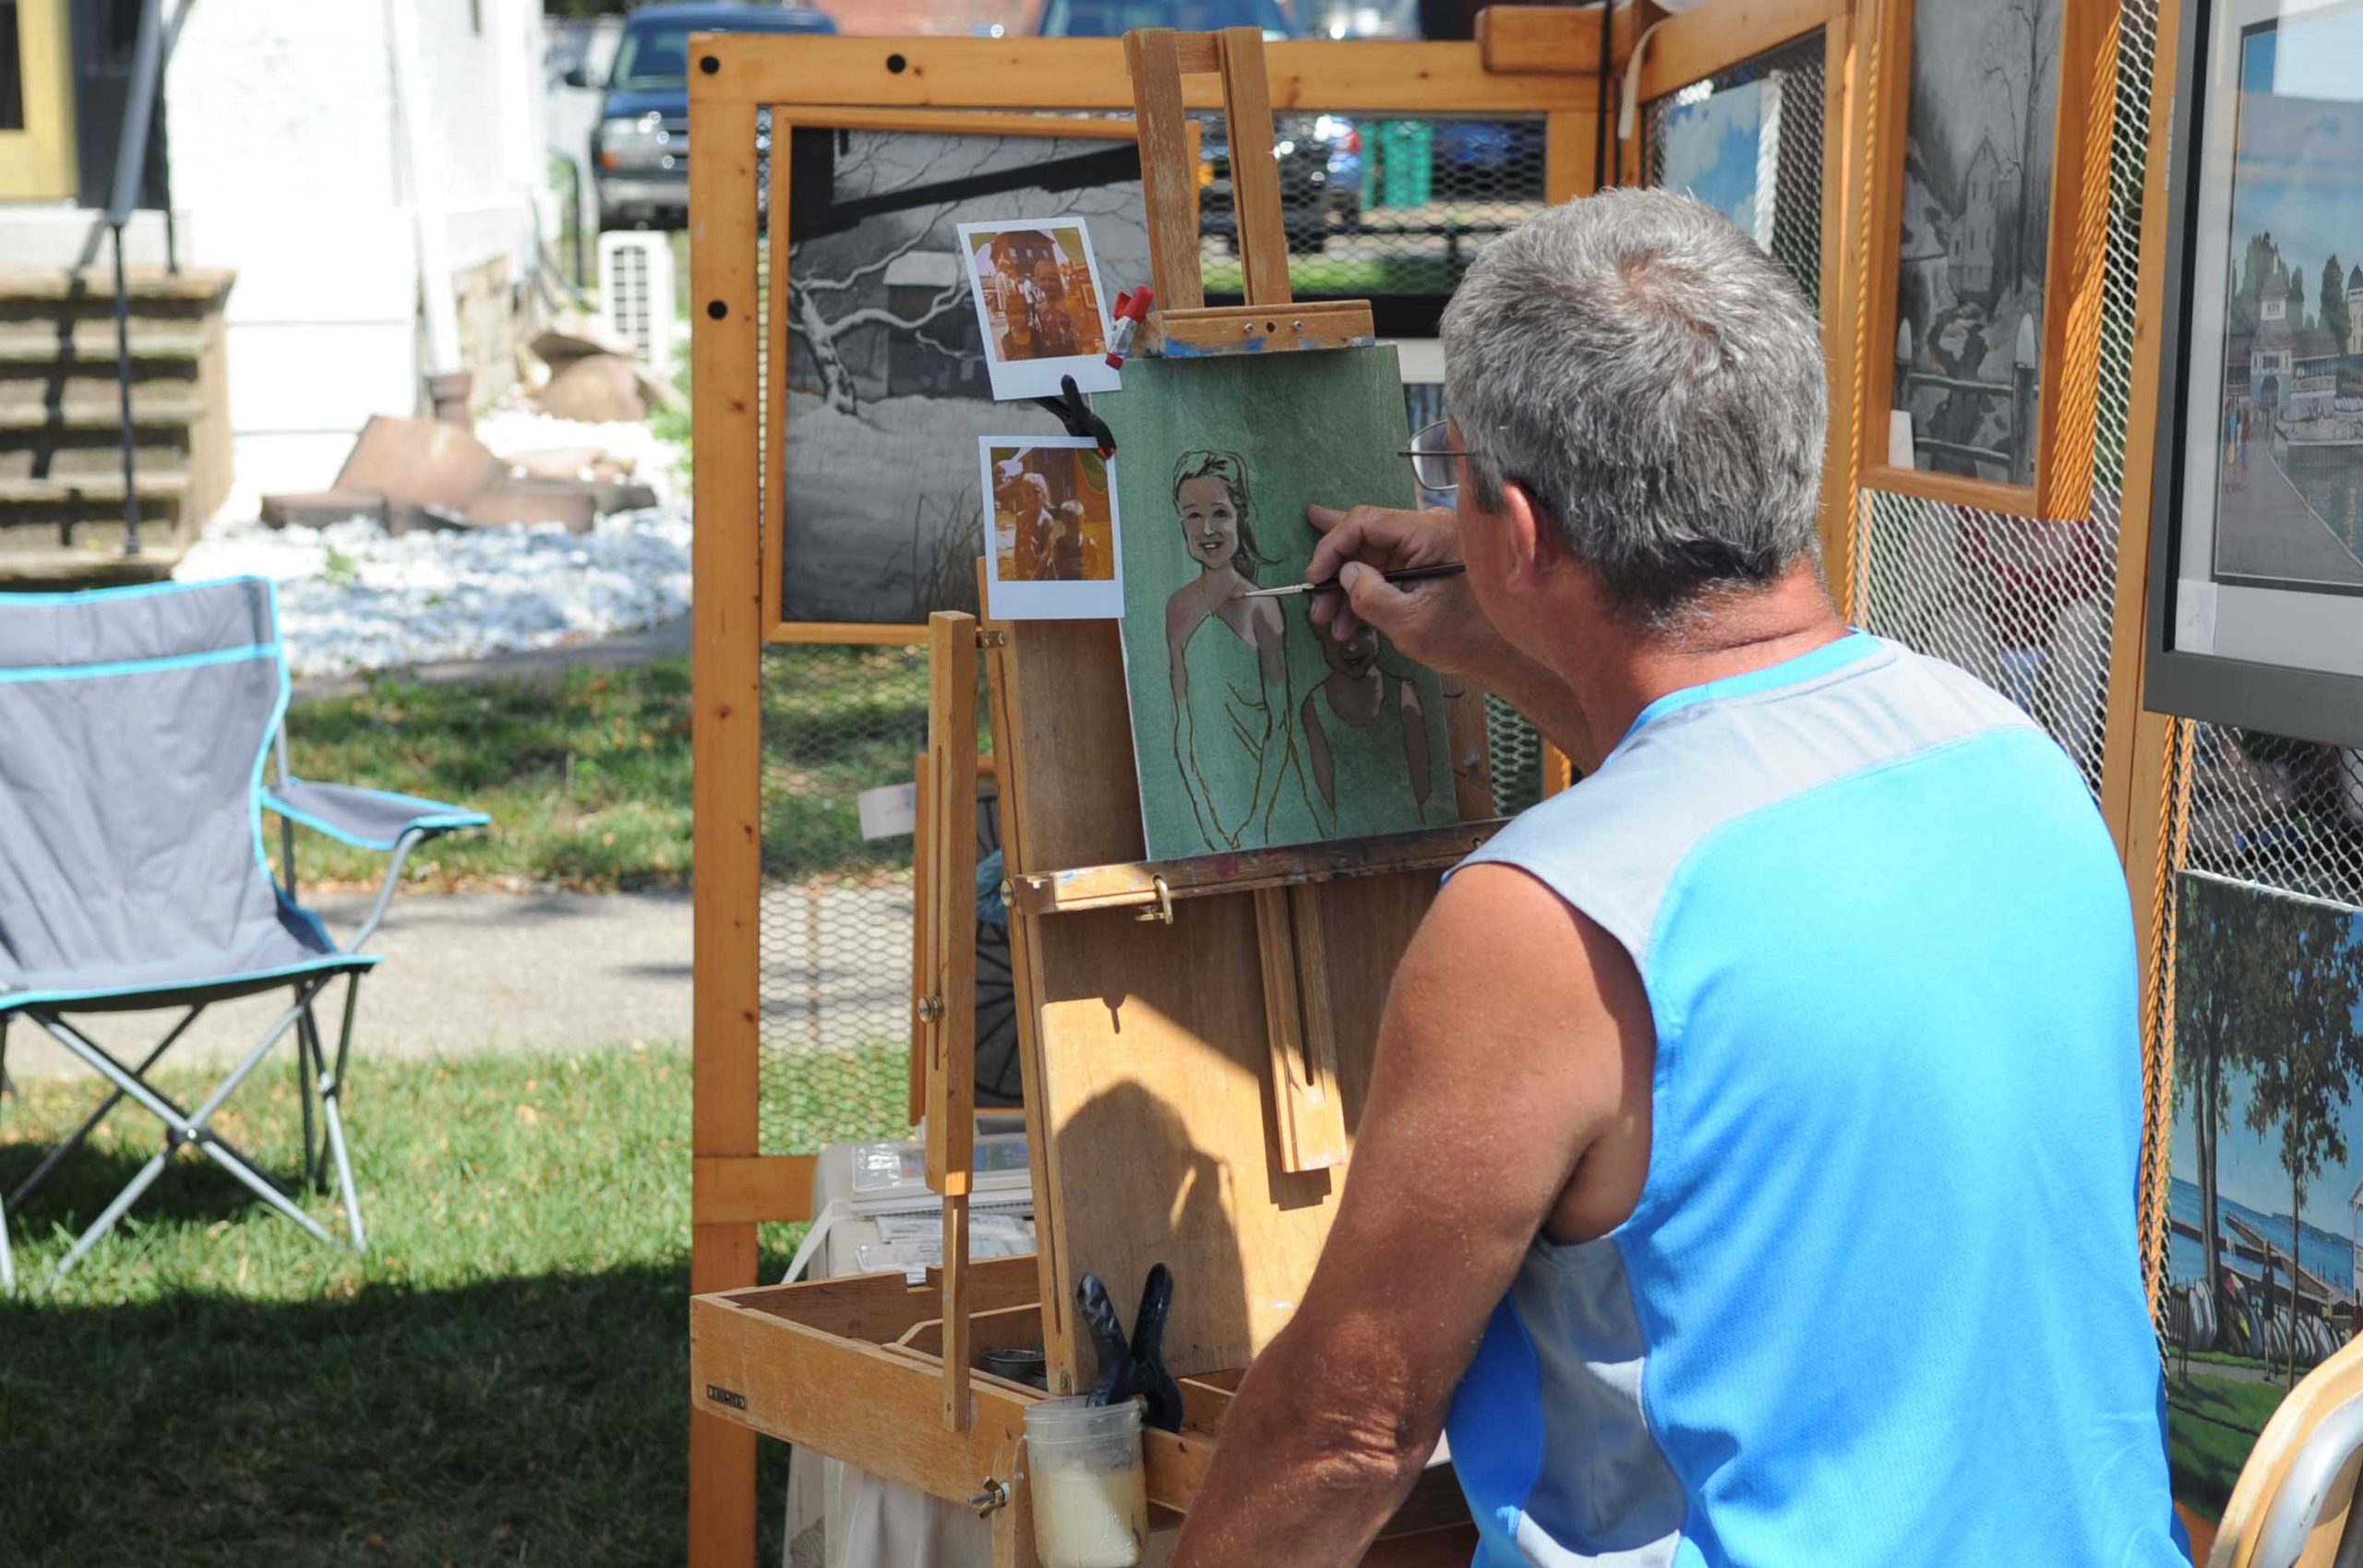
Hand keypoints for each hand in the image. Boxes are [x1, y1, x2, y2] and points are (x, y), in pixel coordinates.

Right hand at [1304, 504, 1512, 684]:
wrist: (1505, 656)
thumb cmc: (1466, 639)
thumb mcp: (1411, 623)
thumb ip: (1371, 596)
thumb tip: (1345, 574)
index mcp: (1431, 533)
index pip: (1366, 522)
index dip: (1332, 547)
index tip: (1314, 579)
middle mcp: (1429, 531)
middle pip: (1365, 539)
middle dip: (1336, 573)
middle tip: (1316, 604)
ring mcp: (1427, 549)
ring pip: (1371, 559)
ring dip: (1347, 589)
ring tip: (1329, 621)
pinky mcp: (1425, 567)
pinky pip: (1386, 572)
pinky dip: (1365, 594)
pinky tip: (1348, 619)